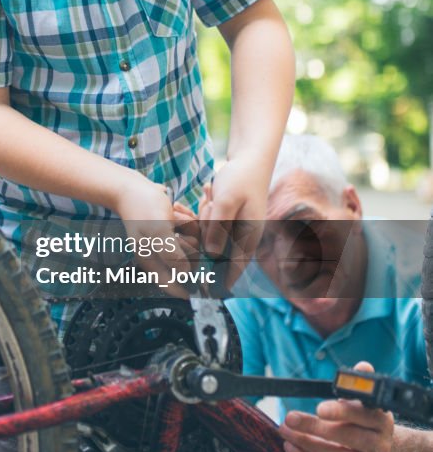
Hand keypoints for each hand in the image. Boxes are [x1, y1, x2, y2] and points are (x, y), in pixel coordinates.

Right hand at [113, 176, 194, 296]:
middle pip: (191, 261)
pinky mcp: (175, 230)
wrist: (133, 187)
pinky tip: (176, 209)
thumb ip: (171, 253)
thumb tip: (185, 273)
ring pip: (195, 243)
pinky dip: (188, 218)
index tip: (200, 283)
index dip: (187, 288)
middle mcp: (162, 256)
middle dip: (189, 243)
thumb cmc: (142, 208)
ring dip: (188, 226)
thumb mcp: (157, 230)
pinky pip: (192, 229)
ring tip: (173, 214)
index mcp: (153, 262)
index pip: (172, 286)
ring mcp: (170, 243)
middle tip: (176, 228)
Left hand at [197, 159, 267, 287]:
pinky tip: (200, 198)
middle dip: (203, 233)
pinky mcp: (225, 221)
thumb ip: (218, 226)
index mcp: (248, 238)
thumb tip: (210, 253)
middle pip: (214, 251)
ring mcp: (233, 230)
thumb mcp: (227, 200)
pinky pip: (207, 225)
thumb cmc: (241, 179)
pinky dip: (201, 215)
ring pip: (208, 237)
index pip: (234, 269)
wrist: (250, 160)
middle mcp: (242, 238)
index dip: (218, 282)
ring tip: (207, 197)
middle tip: (207, 205)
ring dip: (201, 221)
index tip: (202, 291)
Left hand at [279, 363, 393, 451]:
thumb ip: (359, 384)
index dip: (341, 412)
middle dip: (314, 428)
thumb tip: (363, 368)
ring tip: (284, 430)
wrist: (375, 449)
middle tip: (289, 418)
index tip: (319, 408)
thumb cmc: (362, 417)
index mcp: (382, 421)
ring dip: (305, 443)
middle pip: (346, 438)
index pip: (363, 416)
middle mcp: (379, 447)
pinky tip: (291, 449)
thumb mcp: (363, 400)